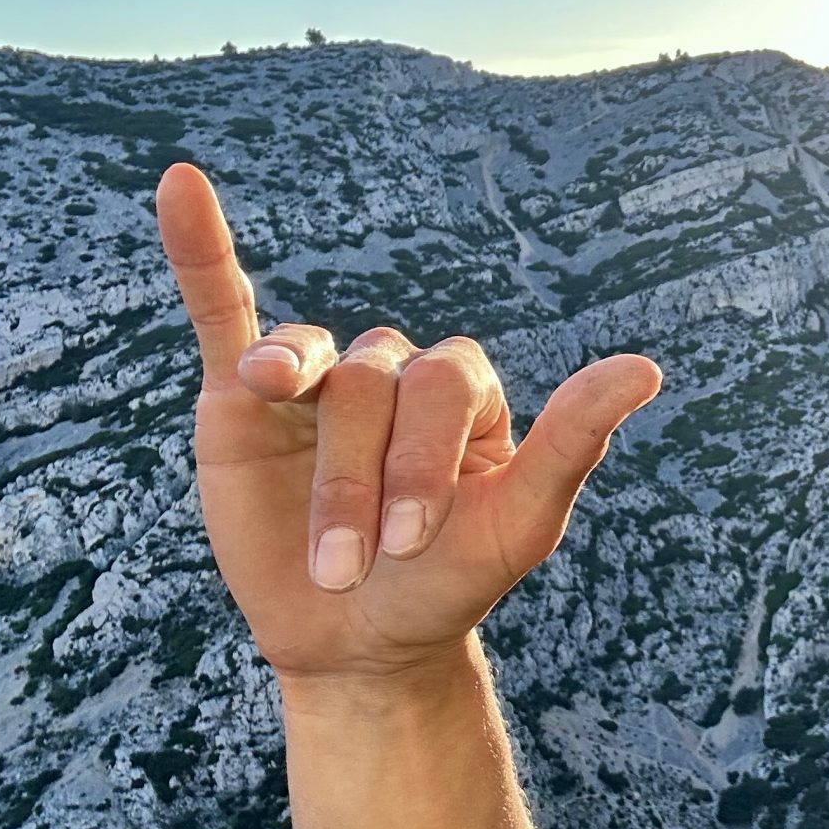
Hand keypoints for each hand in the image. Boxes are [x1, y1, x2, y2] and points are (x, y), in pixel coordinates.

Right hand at [154, 162, 662, 683]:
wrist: (354, 642)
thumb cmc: (444, 583)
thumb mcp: (519, 524)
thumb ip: (575, 441)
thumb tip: (647, 366)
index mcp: (460, 387)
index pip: (442, 384)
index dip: (423, 461)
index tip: (413, 545)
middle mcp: (389, 370)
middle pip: (372, 383)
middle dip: (361, 481)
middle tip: (354, 568)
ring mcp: (315, 377)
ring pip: (306, 370)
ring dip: (309, 457)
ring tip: (306, 530)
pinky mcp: (240, 394)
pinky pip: (222, 306)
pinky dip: (199, 248)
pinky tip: (181, 186)